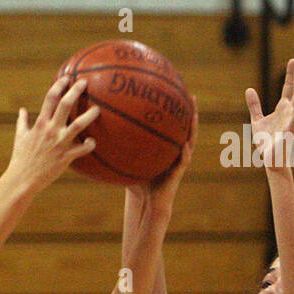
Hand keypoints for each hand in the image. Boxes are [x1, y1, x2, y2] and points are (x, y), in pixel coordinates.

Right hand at [3, 75, 99, 190]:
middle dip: (75, 91)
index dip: (59, 85)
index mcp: (40, 123)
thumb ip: (22, 121)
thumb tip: (21, 110)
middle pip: (65, 105)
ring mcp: (59, 143)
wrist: (22, 179)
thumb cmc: (21, 157)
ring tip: (98, 109)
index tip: (66, 77)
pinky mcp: (65, 157)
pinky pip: (82, 149)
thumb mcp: (20, 137)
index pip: (50, 98)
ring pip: (78, 124)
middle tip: (84, 82)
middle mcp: (50, 130)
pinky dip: (89, 144)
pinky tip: (93, 141)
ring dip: (89, 115)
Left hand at [128, 95, 196, 214]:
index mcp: (166, 146)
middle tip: (191, 96)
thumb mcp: (128, 160)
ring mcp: (179, 161)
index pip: (172, 124)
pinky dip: (184, 152)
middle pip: (185, 128)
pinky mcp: (178, 173)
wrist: (145, 202)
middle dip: (190, 113)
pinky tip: (185, 144)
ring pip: (190, 141)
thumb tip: (99, 132)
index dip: (175, 110)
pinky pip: (183, 160)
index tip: (176, 91)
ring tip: (194, 115)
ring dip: (193, 129)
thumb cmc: (136, 180)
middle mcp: (175, 151)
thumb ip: (119, 147)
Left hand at [245, 59, 293, 167]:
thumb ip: (254, 105)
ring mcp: (290, 121)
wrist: (269, 158)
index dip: (290, 74)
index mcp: (282, 108)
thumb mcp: (256, 119)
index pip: (287, 88)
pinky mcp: (287, 132)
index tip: (293, 60)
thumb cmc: (265, 140)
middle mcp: (289, 112)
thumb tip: (249, 89)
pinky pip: (293, 121)